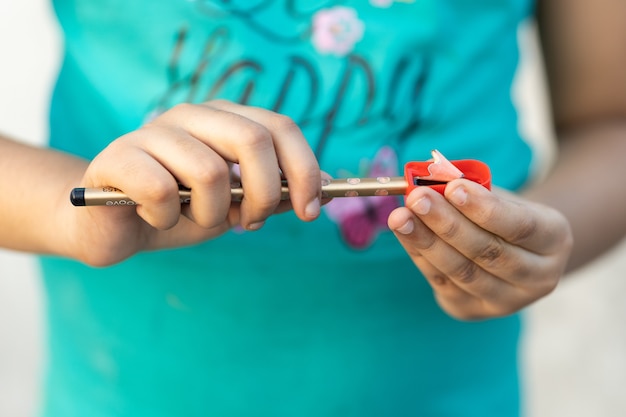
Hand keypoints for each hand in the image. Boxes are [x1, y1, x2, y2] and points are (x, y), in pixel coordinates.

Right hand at [64, 100, 321, 265]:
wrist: (117, 226)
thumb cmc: (184, 212)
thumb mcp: (239, 205)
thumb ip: (277, 194)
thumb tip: (327, 190)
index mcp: (227, 119)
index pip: (280, 127)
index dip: (305, 169)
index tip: (311, 211)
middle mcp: (194, 116)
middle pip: (253, 140)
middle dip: (265, 194)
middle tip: (251, 223)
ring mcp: (153, 132)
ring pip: (210, 173)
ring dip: (212, 215)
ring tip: (195, 220)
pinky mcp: (117, 156)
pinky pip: (162, 190)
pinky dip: (168, 219)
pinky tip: (156, 218)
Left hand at [387, 179, 572, 319]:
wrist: (510, 253)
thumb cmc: (501, 214)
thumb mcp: (500, 196)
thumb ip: (471, 190)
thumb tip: (429, 182)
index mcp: (555, 240)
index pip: (521, 226)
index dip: (485, 209)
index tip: (453, 187)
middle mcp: (538, 278)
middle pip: (488, 252)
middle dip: (447, 223)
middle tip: (417, 198)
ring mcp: (506, 302)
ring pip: (462, 272)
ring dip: (426, 242)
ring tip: (401, 217)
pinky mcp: (473, 312)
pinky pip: (442, 282)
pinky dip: (420, 256)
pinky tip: (405, 234)